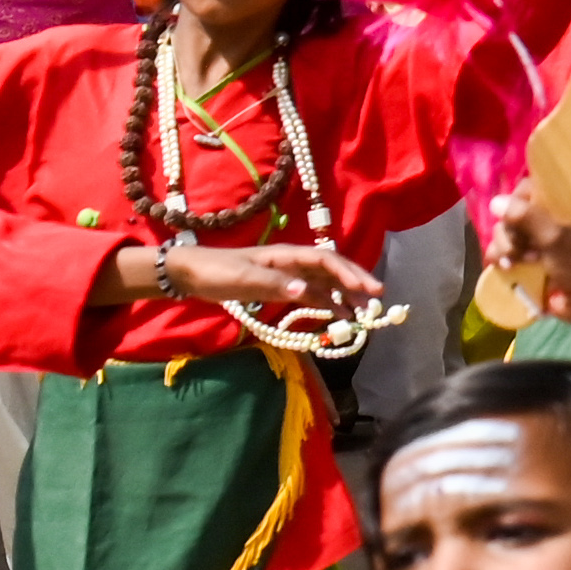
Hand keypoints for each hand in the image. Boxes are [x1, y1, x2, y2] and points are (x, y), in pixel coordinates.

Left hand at [158, 239, 386, 329]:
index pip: (326, 261)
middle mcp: (293, 263)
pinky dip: (328, 301)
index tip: (365, 289)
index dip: (348, 273)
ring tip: (366, 309)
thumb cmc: (217, 272)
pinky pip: (312, 293)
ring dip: (346, 293)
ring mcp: (288, 275)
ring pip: (325, 282)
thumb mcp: (244, 278)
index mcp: (287, 256)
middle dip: (356, 282)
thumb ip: (275, 285)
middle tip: (378, 297)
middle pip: (332, 270)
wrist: (192, 273)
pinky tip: (338, 313)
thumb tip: (306, 291)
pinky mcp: (281, 287)